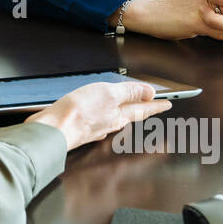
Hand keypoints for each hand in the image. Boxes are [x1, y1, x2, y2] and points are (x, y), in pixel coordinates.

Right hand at [28, 81, 169, 151]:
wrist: (53, 131)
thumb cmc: (78, 113)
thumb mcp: (108, 94)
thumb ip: (129, 92)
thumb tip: (150, 92)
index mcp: (119, 114)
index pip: (143, 108)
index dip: (156, 105)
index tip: (169, 103)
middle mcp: (110, 123)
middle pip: (131, 114)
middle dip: (144, 110)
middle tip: (155, 107)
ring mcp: (95, 127)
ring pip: (116, 119)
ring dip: (126, 114)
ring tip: (132, 110)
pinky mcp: (81, 129)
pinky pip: (100, 123)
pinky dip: (105, 118)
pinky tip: (102, 118)